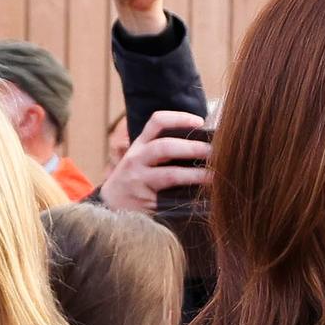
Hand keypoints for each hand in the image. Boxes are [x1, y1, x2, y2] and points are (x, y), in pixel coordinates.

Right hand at [97, 110, 211, 216]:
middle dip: (191, 148)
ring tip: (214, 176)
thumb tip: (203, 143)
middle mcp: (137, 159)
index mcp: (140, 144)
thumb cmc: (135, 177)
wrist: (110, 205)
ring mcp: (139, 181)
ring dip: (195, 174)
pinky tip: (202, 198)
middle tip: (213, 151)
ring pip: (170, 175)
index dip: (179, 118)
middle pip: (164, 147)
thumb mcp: (141, 158)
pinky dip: (189, 198)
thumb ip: (163, 149)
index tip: (200, 122)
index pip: (157, 122)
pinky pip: (170, 199)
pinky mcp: (145, 202)